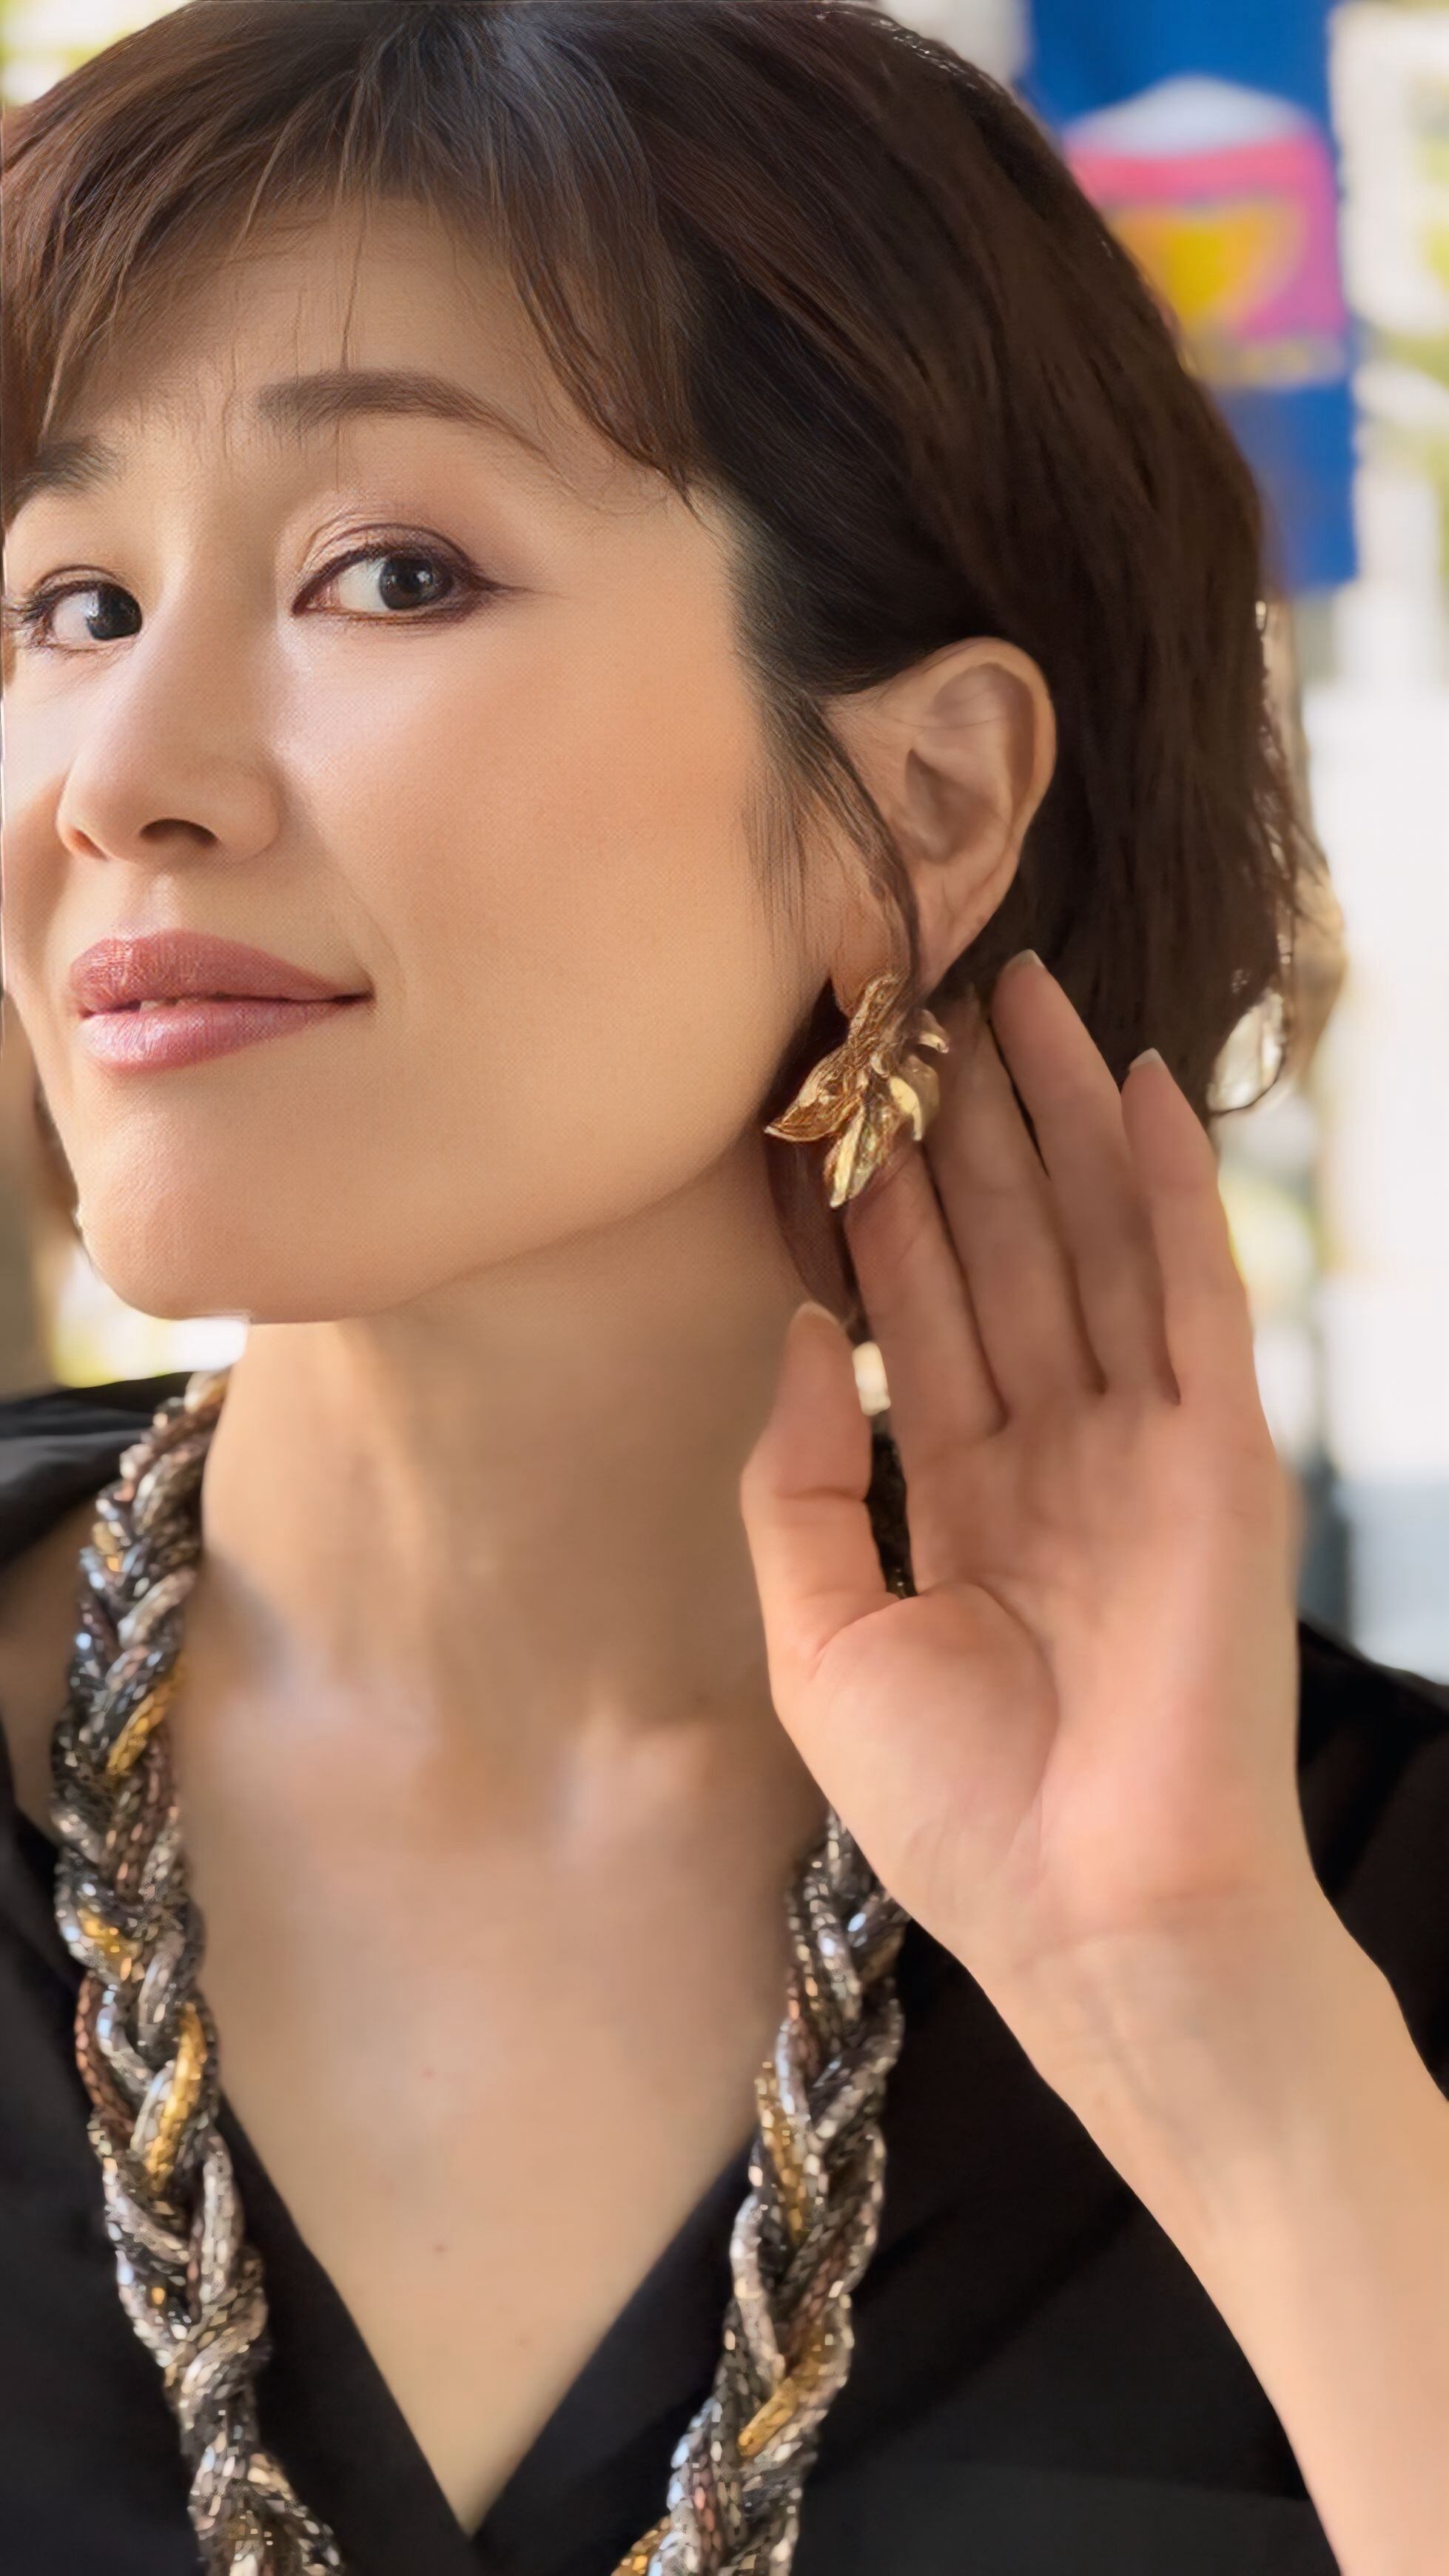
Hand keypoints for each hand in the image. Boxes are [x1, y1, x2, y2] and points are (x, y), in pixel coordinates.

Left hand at [739, 952, 1315, 2075]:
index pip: (918, 1318)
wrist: (1101, 1922)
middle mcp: (1058, 1458)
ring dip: (1062, 1123)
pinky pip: (1193, 1294)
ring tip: (1023, 1000)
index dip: (880, 1211)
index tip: (840, 1107)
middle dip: (968, 1134)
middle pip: (1007, 1256)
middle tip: (927, 1004)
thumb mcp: (820, 1644)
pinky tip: (1141, 1089)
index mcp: (965, 1504)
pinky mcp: (1221, 1454)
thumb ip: (795, 1487)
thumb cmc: (963, 1818)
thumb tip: (799, 1333)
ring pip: (1096, 1245)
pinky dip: (1173, 1189)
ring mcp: (1144, 1449)